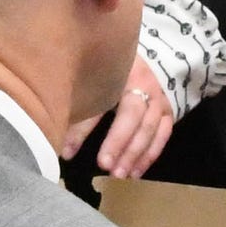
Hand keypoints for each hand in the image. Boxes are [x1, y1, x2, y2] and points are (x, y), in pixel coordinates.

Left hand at [58, 53, 174, 177]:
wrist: (129, 52)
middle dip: (119, 142)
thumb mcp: (89, 83)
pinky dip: (150, 154)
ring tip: (119, 174)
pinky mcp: (167, 110)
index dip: (85, 128)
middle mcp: (143, 83)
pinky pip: (163, 134)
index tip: (69, 153)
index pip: (101, 101)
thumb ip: (77, 112)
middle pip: (133, 115)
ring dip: (135, 153)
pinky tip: (136, 172)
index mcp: (118, 71)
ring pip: (150, 127)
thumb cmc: (105, 71)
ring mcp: (158, 97)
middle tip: (105, 166)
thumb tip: (58, 145)